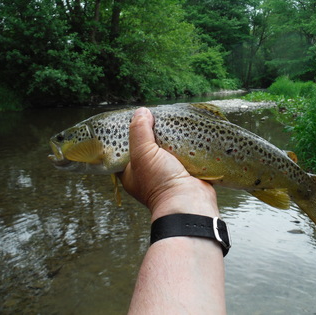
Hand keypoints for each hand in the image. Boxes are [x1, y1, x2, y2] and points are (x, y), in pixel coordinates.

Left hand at [119, 107, 218, 221]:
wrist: (189, 202)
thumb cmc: (160, 183)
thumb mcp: (143, 154)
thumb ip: (139, 131)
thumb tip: (141, 112)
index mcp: (132, 172)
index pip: (125, 149)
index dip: (129, 134)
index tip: (135, 118)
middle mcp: (149, 172)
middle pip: (149, 146)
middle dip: (153, 132)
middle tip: (157, 116)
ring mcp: (168, 171)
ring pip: (168, 148)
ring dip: (172, 137)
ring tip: (173, 120)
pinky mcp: (186, 169)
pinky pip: (184, 152)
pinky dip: (186, 143)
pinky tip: (187, 130)